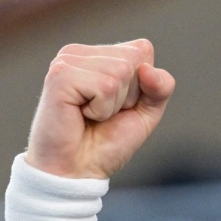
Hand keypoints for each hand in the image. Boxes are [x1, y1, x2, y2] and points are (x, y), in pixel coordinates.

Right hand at [24, 39, 175, 178]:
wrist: (76, 171)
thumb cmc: (106, 142)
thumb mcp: (146, 112)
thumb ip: (161, 86)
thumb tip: (147, 69)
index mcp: (98, 55)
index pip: (142, 50)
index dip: (142, 85)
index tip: (118, 106)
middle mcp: (80, 53)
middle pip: (134, 59)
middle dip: (128, 95)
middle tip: (101, 114)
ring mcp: (66, 61)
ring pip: (120, 71)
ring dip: (113, 104)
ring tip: (90, 116)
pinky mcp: (60, 76)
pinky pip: (105, 86)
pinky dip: (101, 109)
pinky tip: (80, 115)